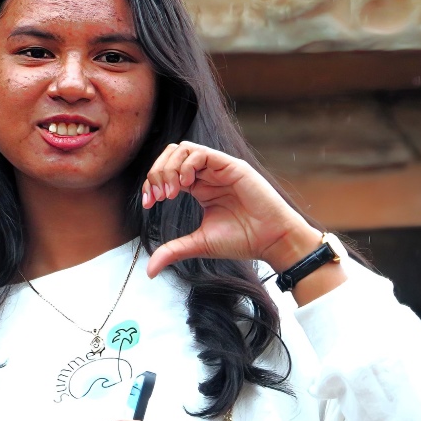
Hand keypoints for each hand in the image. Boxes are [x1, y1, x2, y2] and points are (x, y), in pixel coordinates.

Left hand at [140, 142, 322, 276]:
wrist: (271, 241)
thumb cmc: (242, 240)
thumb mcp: (199, 244)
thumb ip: (173, 251)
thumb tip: (149, 271)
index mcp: (198, 188)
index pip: (166, 172)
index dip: (151, 183)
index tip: (149, 203)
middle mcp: (207, 175)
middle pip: (171, 155)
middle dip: (157, 172)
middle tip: (158, 196)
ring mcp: (219, 169)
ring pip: (183, 149)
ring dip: (169, 168)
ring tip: (172, 192)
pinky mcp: (232, 166)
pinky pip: (201, 152)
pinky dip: (186, 165)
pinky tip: (186, 186)